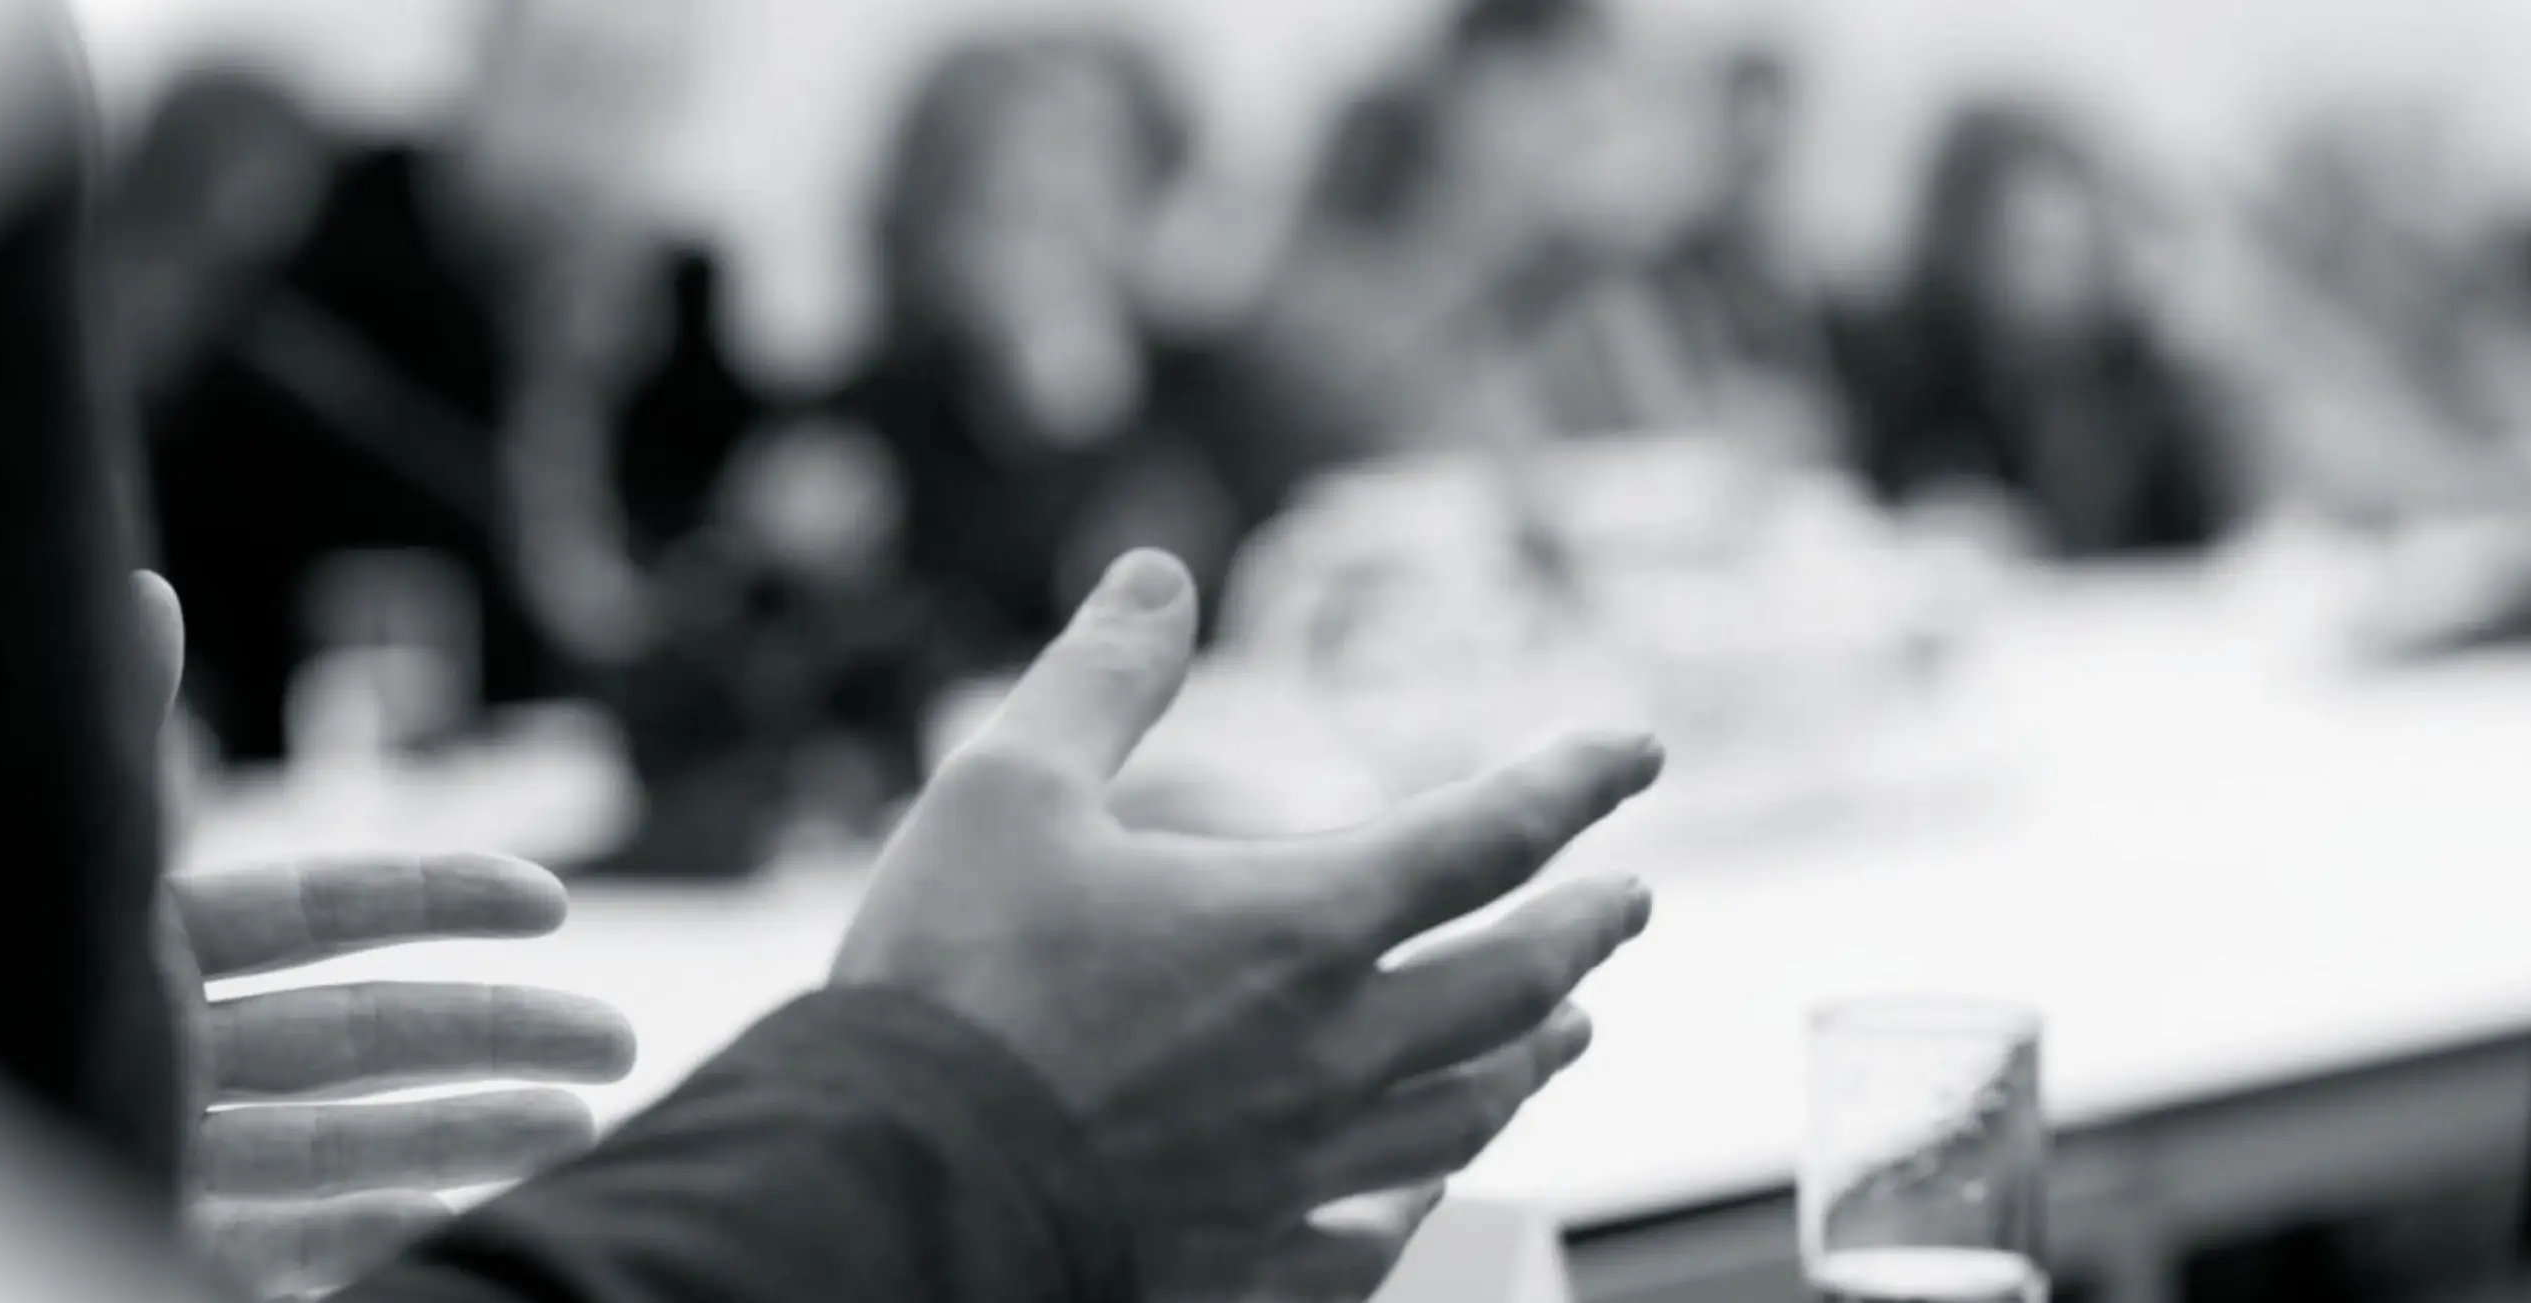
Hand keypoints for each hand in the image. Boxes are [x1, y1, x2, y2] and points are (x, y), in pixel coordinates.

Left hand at [133, 575, 637, 1299]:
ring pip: (337, 1146)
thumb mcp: (33, 852)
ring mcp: (147, 1157)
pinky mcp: (129, 1234)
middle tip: (616, 1046)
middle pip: (359, 1037)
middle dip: (500, 1035)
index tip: (552, 903)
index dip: (440, 899)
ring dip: (466, 1136)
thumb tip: (145, 590)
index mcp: (133, 950)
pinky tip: (455, 1220)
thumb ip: (110, 752)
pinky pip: (272, 1244)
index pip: (316, 912)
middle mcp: (152, 1053)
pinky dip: (372, 1233)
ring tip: (579, 1135)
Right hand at [834, 550, 1660, 1300]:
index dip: (1576, 784)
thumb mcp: (1002, 790)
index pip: (1487, 837)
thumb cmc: (944, 985)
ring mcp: (1302, 1170)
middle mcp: (1332, 1053)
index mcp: (1297, 926)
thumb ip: (1101, 679)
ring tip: (1566, 1030)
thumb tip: (1161, 572)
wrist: (892, 1191)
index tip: (1638, 751)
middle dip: (1584, 931)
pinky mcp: (1249, 1259)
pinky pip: (1375, 1237)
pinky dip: (1423, 1200)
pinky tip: (1431, 1190)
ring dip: (1531, 1056)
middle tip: (1630, 901)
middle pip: (1512, 986)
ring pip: (1466, 1110)